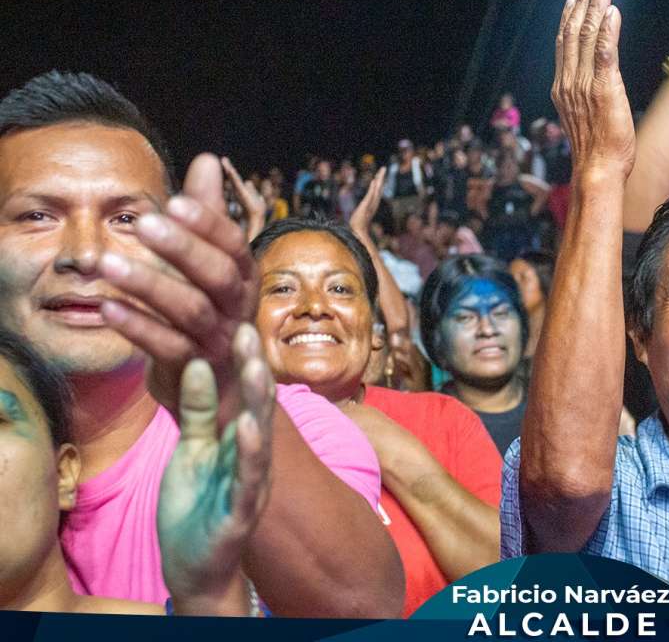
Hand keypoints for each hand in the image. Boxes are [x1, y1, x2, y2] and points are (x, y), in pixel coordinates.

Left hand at [97, 153, 259, 422]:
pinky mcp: (195, 370)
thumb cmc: (210, 313)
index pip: (232, 244)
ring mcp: (219, 341)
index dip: (207, 223)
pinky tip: (108, 307)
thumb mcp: (211, 263)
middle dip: (183, 249)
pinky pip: (167, 347)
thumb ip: (208, 215)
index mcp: (243, 276)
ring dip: (150, 285)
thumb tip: (207, 160)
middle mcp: (238, 307)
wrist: (218, 388)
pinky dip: (138, 327)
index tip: (174, 200)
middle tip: (143, 223)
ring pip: (192, 311)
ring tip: (108, 263)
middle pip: (218, 276)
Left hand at [158, 324, 275, 614]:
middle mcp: (252, 456)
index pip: (244, 392)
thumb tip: (194, 360)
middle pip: (257, 405)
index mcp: (239, 439)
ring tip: (256, 366)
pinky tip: (248, 428)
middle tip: (248, 328)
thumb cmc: (195, 505)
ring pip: (259, 436)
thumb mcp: (191, 448)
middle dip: (254, 367)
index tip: (239, 319)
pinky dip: (250, 453)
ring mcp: (250, 483)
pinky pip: (248, 479)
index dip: (243, 358)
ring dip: (258, 401)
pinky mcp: (241, 512)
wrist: (196, 567)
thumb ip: (197, 411)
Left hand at [349, 166, 386, 240]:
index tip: (380, 174)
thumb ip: (363, 214)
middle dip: (381, 177)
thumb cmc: (358, 225)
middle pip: (379, 187)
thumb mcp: (360, 216)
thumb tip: (363, 213)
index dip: (379, 182)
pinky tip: (375, 181)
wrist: (357, 231)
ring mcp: (370, 203)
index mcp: (372, 203)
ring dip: (379, 179)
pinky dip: (373, 188)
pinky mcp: (366, 205)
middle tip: (384, 167)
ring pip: (376, 189)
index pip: (376, 191)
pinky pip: (370, 194)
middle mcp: (373, 202)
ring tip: (382, 170)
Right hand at [551, 0, 634, 176]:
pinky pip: (604, 54)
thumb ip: (584, 94)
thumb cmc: (596, 151)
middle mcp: (569, 82)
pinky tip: (612, 13)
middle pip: (574, 34)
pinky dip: (606, 31)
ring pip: (586, 38)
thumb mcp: (584, 117)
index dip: (569, 18)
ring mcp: (585, 85)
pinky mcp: (603, 89)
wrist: (597, 170)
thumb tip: (590, 81)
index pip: (564, 44)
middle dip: (584, 4)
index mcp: (563, 87)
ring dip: (595, 8)